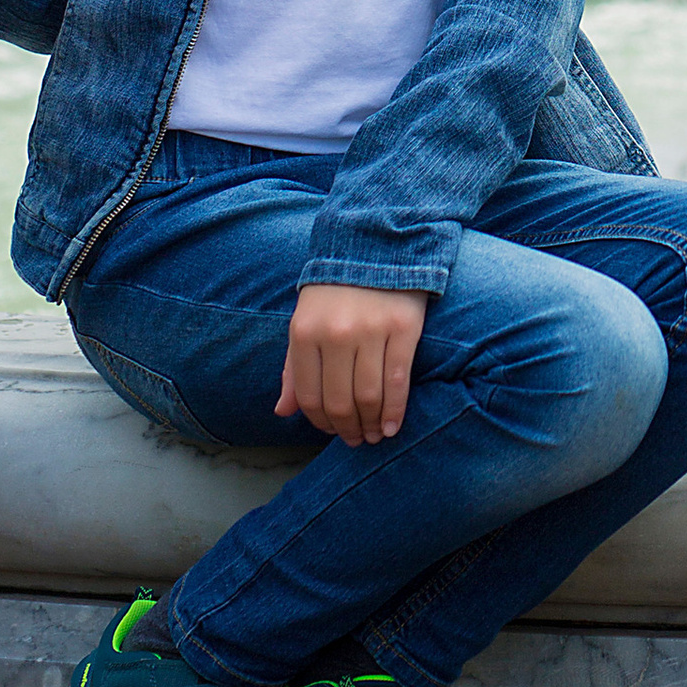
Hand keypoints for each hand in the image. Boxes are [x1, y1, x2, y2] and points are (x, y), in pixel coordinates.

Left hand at [277, 285, 426, 446]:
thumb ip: (292, 368)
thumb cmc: (334, 292)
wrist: (376, 246)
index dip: (320, 423)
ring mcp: (370, 330)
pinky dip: (394, 411)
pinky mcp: (403, 327)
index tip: (332, 432)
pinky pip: (397, 380)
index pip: (309, 396)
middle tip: (355, 440)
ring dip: (370, 425)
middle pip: (339, 401)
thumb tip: (283, 412)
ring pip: (368, 396)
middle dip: (347, 429)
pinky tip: (391, 426)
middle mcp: (335, 333)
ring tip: (373, 435)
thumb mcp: (304, 322)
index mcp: (304, 333)